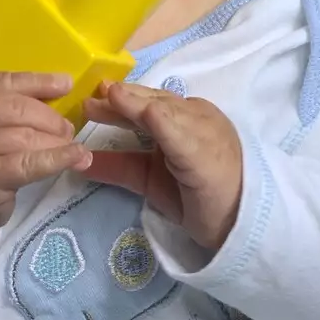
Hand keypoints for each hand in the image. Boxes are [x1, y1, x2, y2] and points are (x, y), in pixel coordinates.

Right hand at [0, 72, 91, 235]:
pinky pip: (31, 164)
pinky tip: (78, 157)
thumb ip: (2, 104)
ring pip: (28, 137)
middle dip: (50, 118)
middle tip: (67, 129)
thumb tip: (60, 88)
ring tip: (70, 145)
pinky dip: (59, 159)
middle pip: (19, 109)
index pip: (6, 82)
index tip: (66, 84)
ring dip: (57, 141)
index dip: (40, 82)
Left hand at [84, 83, 242, 252]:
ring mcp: (204, 130)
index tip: (96, 96)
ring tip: (109, 97)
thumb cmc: (200, 199)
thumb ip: (119, 165)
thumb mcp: (150, 178)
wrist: (239, 223)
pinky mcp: (207, 151)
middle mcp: (197, 117)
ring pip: (166, 111)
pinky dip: (164, 123)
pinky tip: (148, 114)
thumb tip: (81, 162)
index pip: (150, 102)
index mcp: (187, 119)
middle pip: (153, 102)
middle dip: (122, 99)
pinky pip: (183, 135)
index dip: (123, 99)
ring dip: (136, 104)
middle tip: (89, 98)